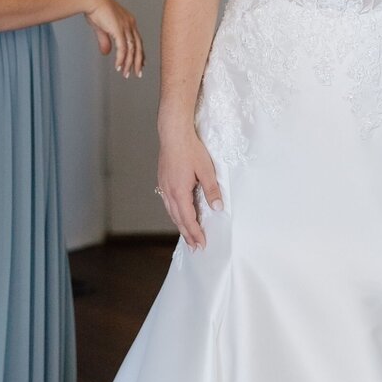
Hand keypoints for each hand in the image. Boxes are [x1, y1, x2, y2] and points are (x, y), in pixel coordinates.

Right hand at [83, 0, 144, 77]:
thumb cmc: (95, 9)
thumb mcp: (102, 28)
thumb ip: (106, 41)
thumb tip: (106, 53)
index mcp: (129, 22)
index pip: (138, 40)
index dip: (140, 53)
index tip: (140, 64)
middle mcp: (130, 24)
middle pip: (139, 46)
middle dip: (138, 61)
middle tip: (137, 73)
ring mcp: (126, 26)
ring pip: (132, 49)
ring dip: (129, 63)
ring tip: (126, 73)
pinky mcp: (118, 29)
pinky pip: (123, 48)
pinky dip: (121, 59)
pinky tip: (119, 66)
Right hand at [156, 122, 222, 249]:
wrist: (173, 133)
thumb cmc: (190, 150)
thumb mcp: (206, 170)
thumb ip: (212, 190)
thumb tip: (218, 208)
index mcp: (180, 192)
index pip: (188, 219)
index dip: (195, 233)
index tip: (201, 244)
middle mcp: (169, 192)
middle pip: (178, 219)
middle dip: (187, 234)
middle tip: (195, 247)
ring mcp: (164, 186)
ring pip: (171, 212)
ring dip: (180, 225)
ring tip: (187, 235)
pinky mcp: (163, 180)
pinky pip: (168, 203)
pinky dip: (174, 213)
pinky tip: (178, 213)